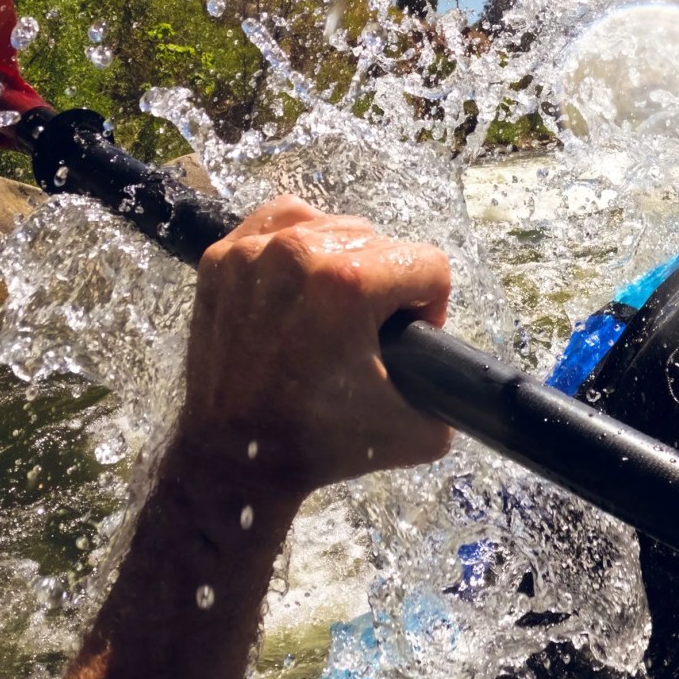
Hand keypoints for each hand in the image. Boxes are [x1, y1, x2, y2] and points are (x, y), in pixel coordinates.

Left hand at [176, 195, 452, 505]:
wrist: (234, 456)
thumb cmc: (319, 442)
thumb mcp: (417, 430)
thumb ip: (452, 391)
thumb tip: (456, 373)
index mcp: (350, 283)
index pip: (428, 264)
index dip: (431, 308)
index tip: (408, 340)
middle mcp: (300, 251)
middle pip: (382, 242)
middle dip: (387, 287)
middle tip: (367, 333)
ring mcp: (254, 251)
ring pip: (333, 226)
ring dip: (346, 260)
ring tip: (333, 308)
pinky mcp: (222, 257)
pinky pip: (280, 222)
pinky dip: (298, 242)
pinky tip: (302, 278)